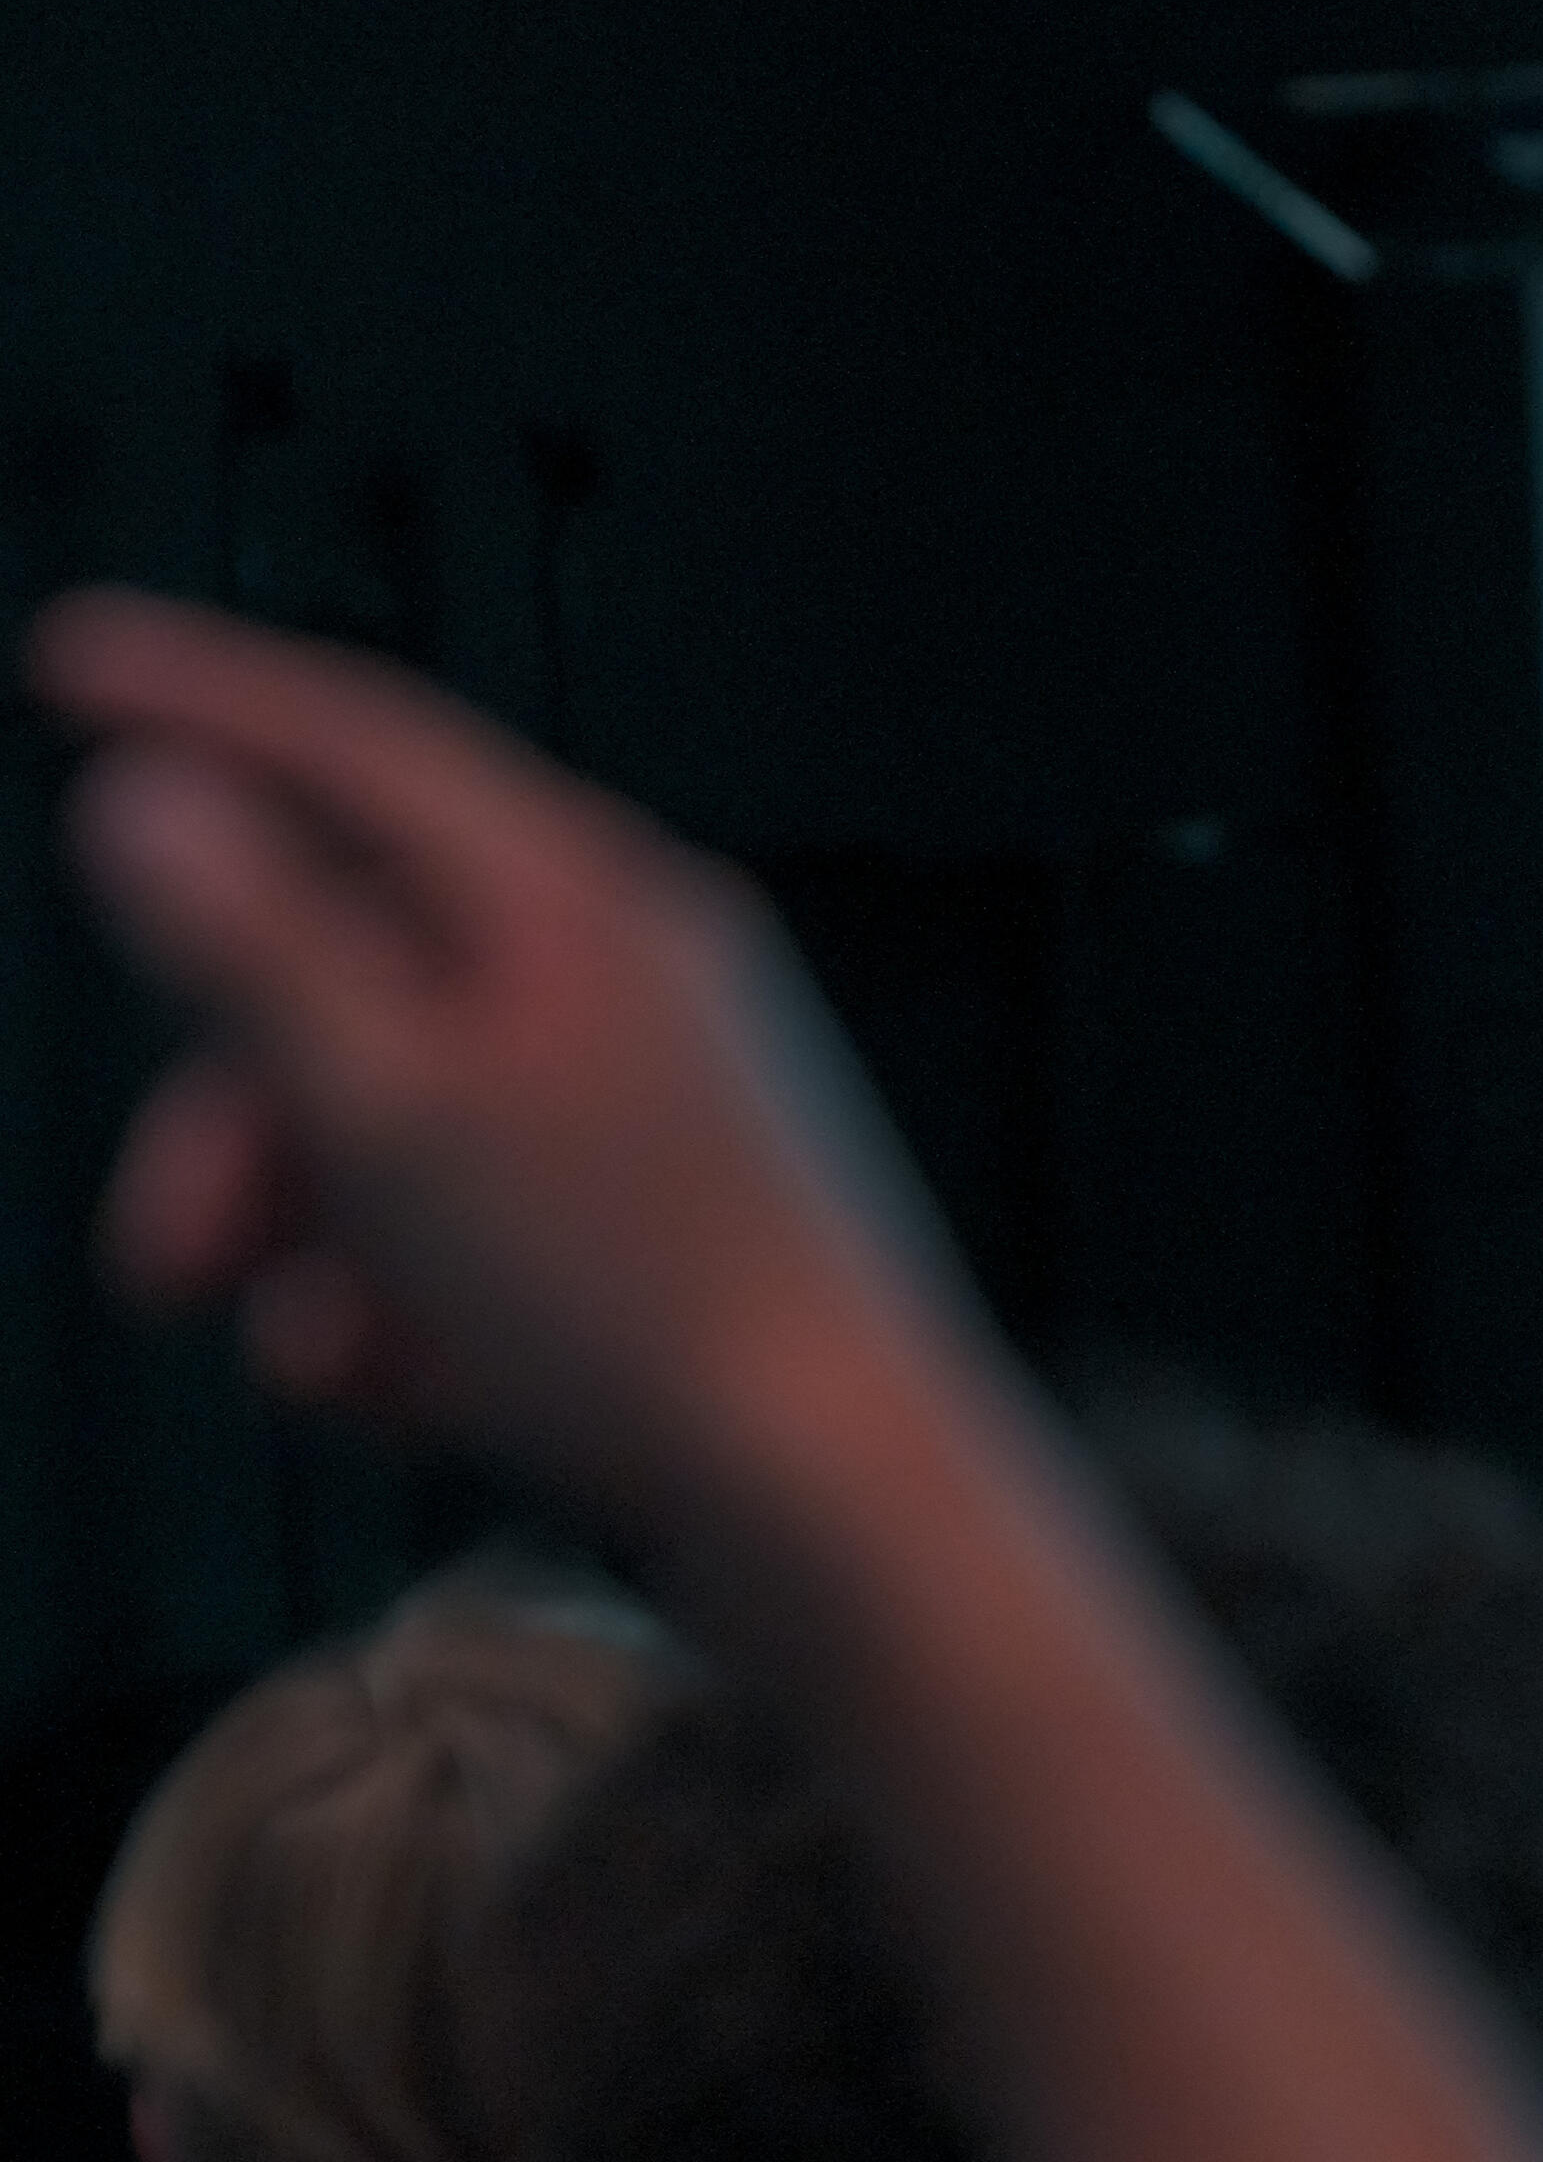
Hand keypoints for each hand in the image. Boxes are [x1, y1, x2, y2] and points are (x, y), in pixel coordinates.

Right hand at [32, 587, 933, 1519]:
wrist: (845, 1502)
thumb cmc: (634, 1299)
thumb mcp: (391, 1106)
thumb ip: (256, 943)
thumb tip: (157, 795)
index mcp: (579, 898)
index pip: (357, 743)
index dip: (199, 695)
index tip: (70, 659)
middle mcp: (633, 975)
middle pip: (358, 973)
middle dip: (236, 1117)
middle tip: (163, 1261)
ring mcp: (663, 1108)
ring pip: (409, 1124)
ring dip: (319, 1242)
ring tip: (314, 1362)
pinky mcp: (676, 1236)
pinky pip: (491, 1232)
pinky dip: (421, 1306)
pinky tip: (417, 1399)